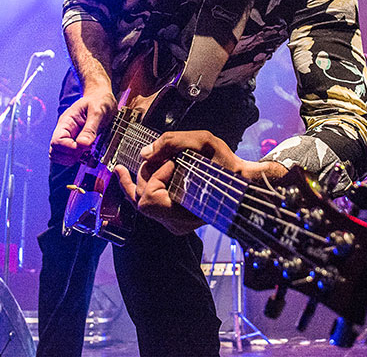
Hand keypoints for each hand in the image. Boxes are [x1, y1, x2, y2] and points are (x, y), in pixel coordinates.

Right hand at [49, 87, 116, 165]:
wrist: (102, 97)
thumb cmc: (100, 101)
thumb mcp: (98, 111)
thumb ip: (90, 128)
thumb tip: (83, 144)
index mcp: (66, 122)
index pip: (57, 142)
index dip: (70, 149)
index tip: (85, 147)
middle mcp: (64, 130)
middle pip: (54, 152)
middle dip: (70, 156)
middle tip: (86, 151)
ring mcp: (68, 137)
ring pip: (59, 156)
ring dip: (72, 159)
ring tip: (87, 152)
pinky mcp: (74, 142)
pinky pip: (68, 156)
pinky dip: (76, 159)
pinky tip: (88, 153)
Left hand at [114, 130, 287, 234]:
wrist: (243, 182)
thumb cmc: (226, 163)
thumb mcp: (204, 142)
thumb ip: (172, 142)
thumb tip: (145, 153)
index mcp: (184, 212)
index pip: (150, 198)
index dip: (156, 176)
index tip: (172, 163)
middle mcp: (176, 223)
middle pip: (140, 198)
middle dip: (145, 175)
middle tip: (161, 159)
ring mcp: (174, 223)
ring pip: (140, 201)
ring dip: (141, 180)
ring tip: (134, 167)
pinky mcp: (172, 218)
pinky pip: (146, 203)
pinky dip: (136, 187)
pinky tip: (123, 174)